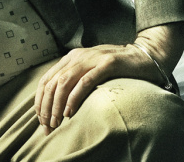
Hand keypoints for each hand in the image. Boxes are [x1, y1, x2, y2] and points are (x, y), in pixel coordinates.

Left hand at [34, 22, 183, 134]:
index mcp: (70, 58)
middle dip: (46, 107)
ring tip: (56, 122)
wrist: (143, 56)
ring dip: (57, 105)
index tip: (41, 120)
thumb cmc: (116, 68)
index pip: (46, 80)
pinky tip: (70, 111)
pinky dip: (74, 97)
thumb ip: (74, 81)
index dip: (40, 101)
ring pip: (64, 82)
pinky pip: (85, 82)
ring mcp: (92, 59)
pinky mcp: (107, 64)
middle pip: (52, 83)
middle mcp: (77, 56)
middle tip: (47, 126)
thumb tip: (56, 104)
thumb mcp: (90, 71)